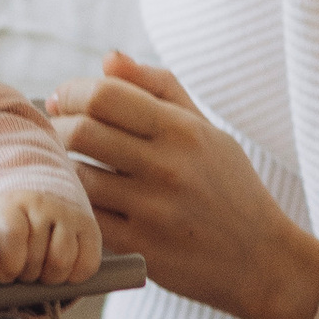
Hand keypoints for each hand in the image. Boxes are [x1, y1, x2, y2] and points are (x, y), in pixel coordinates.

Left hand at [0, 184, 101, 288]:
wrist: (37, 202)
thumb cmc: (8, 225)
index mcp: (13, 204)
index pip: (14, 234)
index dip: (9, 264)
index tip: (6, 275)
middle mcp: (44, 205)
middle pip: (38, 255)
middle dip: (27, 275)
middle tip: (22, 274)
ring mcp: (70, 216)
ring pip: (62, 262)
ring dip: (49, 279)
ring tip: (40, 274)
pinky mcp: (90, 229)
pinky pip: (87, 264)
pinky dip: (73, 278)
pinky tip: (61, 273)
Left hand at [47, 51, 318, 318]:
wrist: (261, 260)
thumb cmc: (230, 188)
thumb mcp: (207, 130)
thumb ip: (158, 88)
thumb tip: (108, 58)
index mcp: (182, 130)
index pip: (103, 95)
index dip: (71, 92)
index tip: (64, 100)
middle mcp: (167, 167)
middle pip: (81, 131)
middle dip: (57, 127)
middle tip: (57, 130)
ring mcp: (152, 210)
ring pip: (77, 176)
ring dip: (63, 167)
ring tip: (71, 164)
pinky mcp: (140, 248)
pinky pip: (87, 217)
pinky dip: (78, 205)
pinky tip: (85, 201)